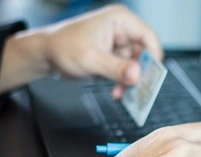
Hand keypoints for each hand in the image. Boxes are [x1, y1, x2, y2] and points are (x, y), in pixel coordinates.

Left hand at [44, 4, 162, 97]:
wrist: (46, 55)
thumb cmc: (62, 47)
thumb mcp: (91, 59)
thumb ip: (116, 68)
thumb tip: (137, 75)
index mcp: (120, 20)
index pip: (148, 36)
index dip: (153, 56)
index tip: (152, 75)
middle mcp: (122, 30)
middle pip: (145, 53)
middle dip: (140, 73)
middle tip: (137, 89)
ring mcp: (119, 44)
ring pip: (137, 65)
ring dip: (130, 81)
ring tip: (121, 92)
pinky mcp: (115, 57)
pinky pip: (127, 71)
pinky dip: (124, 83)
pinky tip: (117, 91)